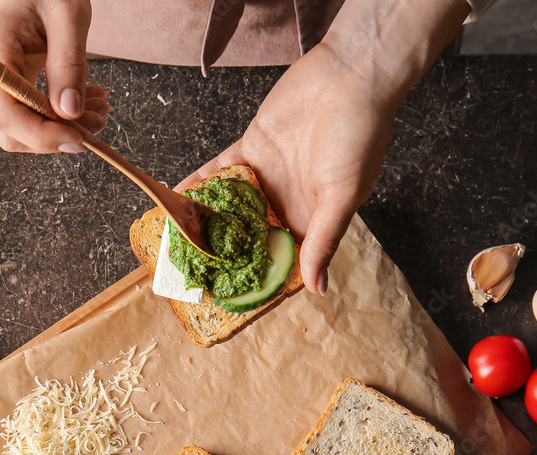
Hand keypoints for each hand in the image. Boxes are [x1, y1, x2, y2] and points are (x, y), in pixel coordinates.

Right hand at [0, 0, 110, 152]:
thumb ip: (69, 63)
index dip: (42, 136)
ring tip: (98, 108)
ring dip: (61, 128)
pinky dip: (56, 117)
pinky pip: (25, 113)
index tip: (80, 140)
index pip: (6, 114)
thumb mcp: (67, 14)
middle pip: (10, 130)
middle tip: (98, 121)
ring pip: (19, 128)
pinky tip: (84, 103)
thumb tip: (70, 112)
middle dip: (56, 136)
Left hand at [179, 0, 468, 294]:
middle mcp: (286, 201)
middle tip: (194, 273)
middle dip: (225, 253)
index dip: (259, 276)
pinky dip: (201, 182)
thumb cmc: (358, 137)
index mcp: (312, 219)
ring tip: (178, 241)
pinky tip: (178, 196)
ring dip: (207, 220)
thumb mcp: (343, 196)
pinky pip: (221, 171)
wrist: (350, 76)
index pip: (282, 257)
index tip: (232, 296)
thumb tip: (319, 289)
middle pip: (250, 235)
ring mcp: (267, 175)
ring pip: (231, 205)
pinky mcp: (252, 148)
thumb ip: (324, 240)